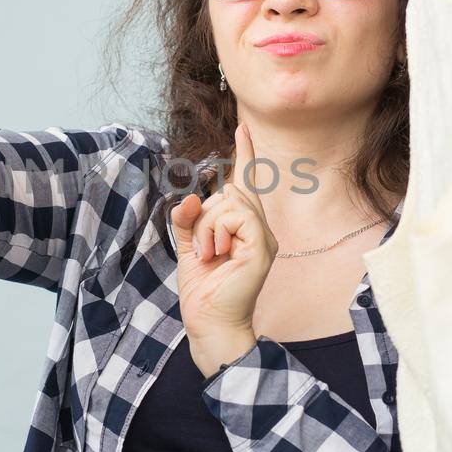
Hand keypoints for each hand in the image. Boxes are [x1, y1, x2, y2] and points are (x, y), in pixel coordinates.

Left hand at [169, 122, 277, 377]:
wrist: (208, 322)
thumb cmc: (202, 289)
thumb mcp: (187, 246)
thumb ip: (188, 220)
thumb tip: (190, 196)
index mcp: (244, 228)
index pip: (245, 184)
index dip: (244, 155)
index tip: (242, 129)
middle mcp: (259, 229)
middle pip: (231, 190)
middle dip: (205, 214)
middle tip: (202, 248)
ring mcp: (263, 238)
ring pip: (230, 201)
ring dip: (207, 226)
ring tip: (207, 254)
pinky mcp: (261, 248)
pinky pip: (236, 216)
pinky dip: (215, 231)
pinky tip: (214, 254)